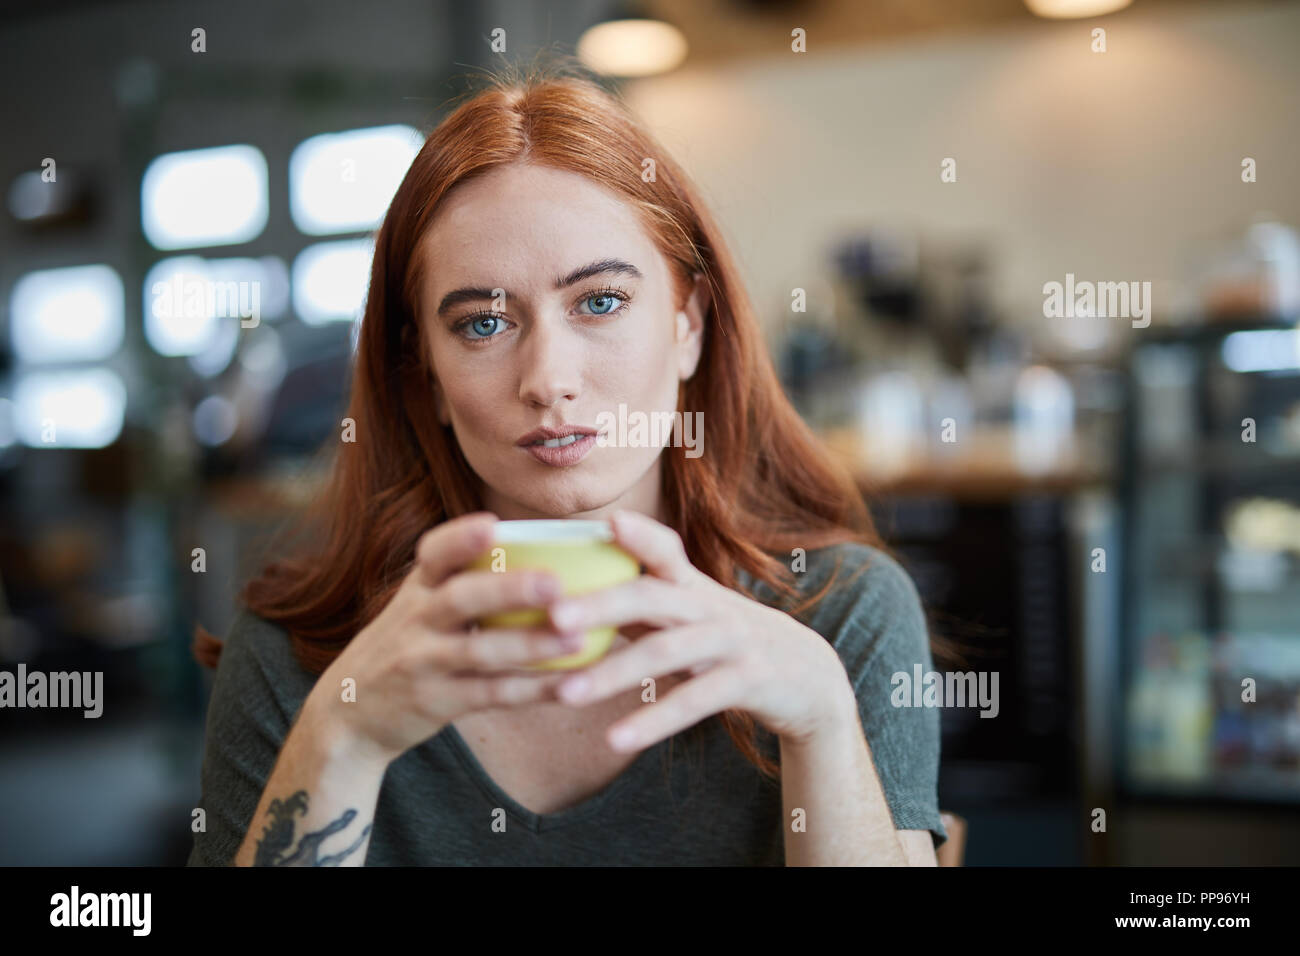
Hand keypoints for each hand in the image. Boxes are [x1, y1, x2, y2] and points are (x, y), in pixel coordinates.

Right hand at [314, 512, 584, 764]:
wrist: (349, 714)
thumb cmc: (405, 647)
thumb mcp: (417, 607)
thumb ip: (460, 581)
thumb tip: (539, 552)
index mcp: (416, 589)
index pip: (432, 554)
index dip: (460, 538)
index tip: (493, 526)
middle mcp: (415, 621)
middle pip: (460, 598)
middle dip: (509, 589)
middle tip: (555, 582)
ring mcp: (422, 663)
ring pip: (480, 651)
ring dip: (531, 644)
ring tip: (578, 638)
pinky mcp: (435, 702)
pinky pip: (490, 694)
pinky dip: (531, 689)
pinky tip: (567, 685)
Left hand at [547, 510, 854, 751]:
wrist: (808, 677)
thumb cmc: (726, 642)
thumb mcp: (689, 614)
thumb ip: (639, 602)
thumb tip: (565, 597)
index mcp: (691, 586)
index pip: (665, 549)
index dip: (640, 535)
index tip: (607, 522)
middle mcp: (710, 605)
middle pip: (651, 596)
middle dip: (600, 605)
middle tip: (552, 616)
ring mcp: (731, 641)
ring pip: (665, 651)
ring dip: (612, 673)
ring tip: (564, 693)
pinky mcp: (747, 680)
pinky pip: (694, 701)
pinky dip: (653, 720)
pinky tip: (616, 738)